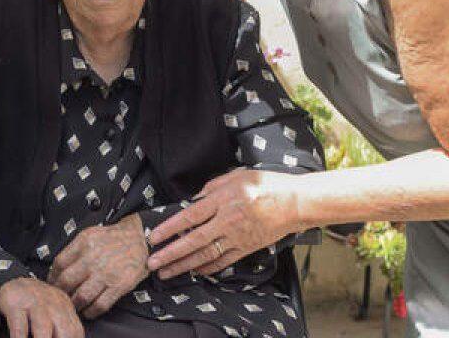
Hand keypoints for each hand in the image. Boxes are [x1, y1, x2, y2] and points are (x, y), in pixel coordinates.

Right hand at [0, 277, 84, 337]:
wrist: (11, 280)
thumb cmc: (34, 303)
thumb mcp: (53, 311)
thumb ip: (62, 327)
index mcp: (65, 306)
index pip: (76, 331)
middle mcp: (52, 303)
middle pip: (64, 330)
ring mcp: (33, 302)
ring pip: (43, 327)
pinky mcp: (14, 303)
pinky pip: (19, 324)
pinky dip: (20, 337)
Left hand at [47, 214, 148, 318]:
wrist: (139, 238)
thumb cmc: (113, 238)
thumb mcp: (89, 235)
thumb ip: (73, 250)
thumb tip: (57, 270)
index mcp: (84, 243)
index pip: (59, 264)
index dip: (53, 277)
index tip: (53, 283)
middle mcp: (93, 258)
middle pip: (67, 282)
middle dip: (61, 292)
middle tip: (62, 296)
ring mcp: (106, 273)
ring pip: (81, 297)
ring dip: (75, 304)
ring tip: (75, 304)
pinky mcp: (119, 285)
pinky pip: (100, 305)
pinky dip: (91, 311)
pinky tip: (88, 310)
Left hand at [146, 169, 299, 278]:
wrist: (296, 202)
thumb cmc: (268, 184)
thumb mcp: (238, 175)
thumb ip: (213, 186)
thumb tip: (193, 200)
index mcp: (223, 199)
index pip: (189, 216)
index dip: (169, 228)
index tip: (154, 237)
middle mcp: (228, 220)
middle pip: (193, 240)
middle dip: (170, 253)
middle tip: (152, 263)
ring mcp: (238, 236)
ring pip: (206, 255)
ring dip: (183, 265)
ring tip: (166, 272)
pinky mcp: (248, 247)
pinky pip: (224, 261)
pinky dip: (208, 268)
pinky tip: (194, 271)